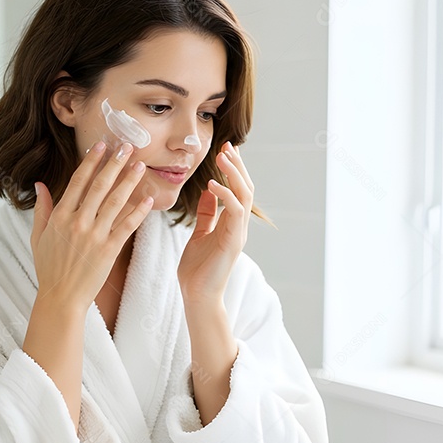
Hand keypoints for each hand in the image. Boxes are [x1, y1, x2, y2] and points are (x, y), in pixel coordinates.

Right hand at [32, 140, 153, 311]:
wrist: (61, 297)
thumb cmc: (48, 267)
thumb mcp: (38, 236)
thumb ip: (42, 209)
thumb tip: (40, 184)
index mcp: (60, 216)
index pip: (78, 181)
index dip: (91, 161)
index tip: (101, 145)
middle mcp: (78, 222)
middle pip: (100, 186)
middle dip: (115, 164)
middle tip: (127, 147)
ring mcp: (94, 236)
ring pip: (116, 202)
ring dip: (129, 181)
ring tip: (140, 166)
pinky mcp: (109, 250)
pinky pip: (127, 226)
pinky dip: (139, 212)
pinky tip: (148, 199)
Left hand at [177, 141, 254, 303]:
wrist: (197, 295)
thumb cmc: (196, 269)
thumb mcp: (199, 234)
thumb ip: (206, 215)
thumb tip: (207, 194)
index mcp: (231, 223)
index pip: (237, 189)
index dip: (233, 169)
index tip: (224, 150)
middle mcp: (238, 226)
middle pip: (245, 188)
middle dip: (237, 166)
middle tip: (227, 146)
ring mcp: (238, 233)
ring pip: (244, 196)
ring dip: (234, 175)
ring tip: (223, 157)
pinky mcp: (232, 241)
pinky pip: (234, 212)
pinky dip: (226, 196)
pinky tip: (212, 185)